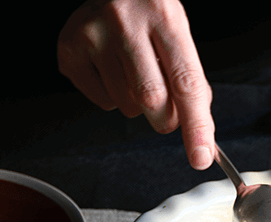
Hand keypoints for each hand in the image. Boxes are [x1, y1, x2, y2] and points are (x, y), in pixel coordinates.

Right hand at [57, 0, 215, 169]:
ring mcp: (94, 34)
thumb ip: (189, 82)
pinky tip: (114, 71)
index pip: (185, 83)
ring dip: (139, 106)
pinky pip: (102, 102)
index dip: (196, 125)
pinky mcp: (69, 48)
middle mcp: (127, 23)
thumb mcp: (178, 36)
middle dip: (166, 118)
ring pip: (127, 106)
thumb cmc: (151, 16)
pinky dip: (114, 98)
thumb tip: (201, 136)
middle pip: (153, 101)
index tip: (201, 157)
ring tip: (136, 74)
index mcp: (165, 18)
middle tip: (166, 107)